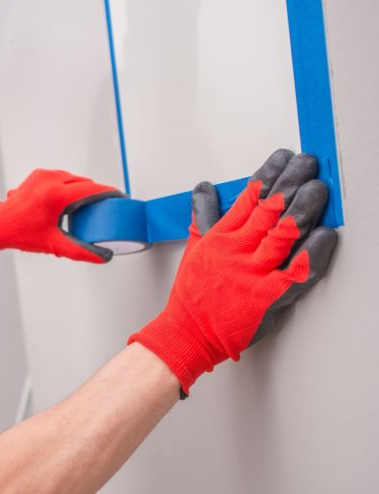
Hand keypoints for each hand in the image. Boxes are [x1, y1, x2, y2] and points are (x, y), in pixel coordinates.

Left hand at [0, 169, 122, 262]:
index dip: (109, 193)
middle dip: (95, 194)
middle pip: (84, 183)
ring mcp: (43, 175)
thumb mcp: (54, 245)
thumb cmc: (20, 234)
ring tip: (86, 207)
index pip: (92, 190)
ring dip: (82, 190)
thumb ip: (81, 251)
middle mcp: (49, 180)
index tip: (120, 197)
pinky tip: (69, 200)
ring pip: (73, 179)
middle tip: (103, 208)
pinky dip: (68, 186)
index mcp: (56, 195)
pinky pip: (62, 177)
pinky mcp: (38, 175)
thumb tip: (102, 257)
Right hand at [128, 149, 338, 395]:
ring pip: (283, 233)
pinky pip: (296, 272)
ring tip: (319, 188)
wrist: (189, 333)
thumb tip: (205, 189)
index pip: (248, 197)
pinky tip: (325, 235)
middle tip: (308, 164)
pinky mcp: (269, 298)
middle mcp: (237, 252)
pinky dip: (313, 253)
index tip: (283, 157)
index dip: (269, 173)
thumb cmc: (192, 295)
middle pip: (269, 208)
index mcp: (221, 238)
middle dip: (292, 181)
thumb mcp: (194, 249)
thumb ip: (204, 216)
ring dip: (304, 208)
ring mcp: (254, 274)